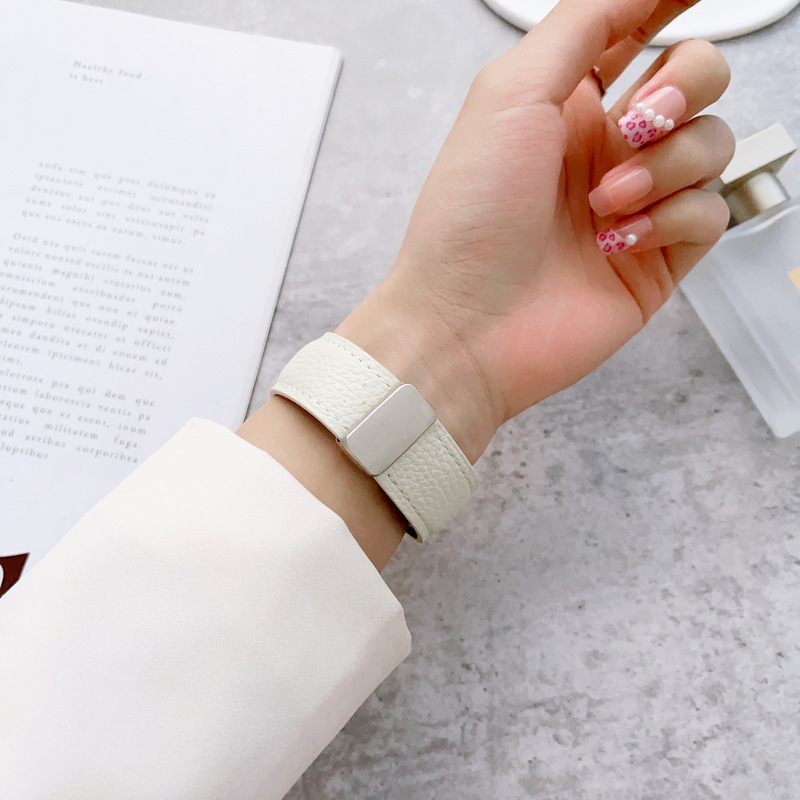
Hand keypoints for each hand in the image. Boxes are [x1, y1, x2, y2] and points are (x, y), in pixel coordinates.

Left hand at [337, 0, 732, 462]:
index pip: (637, 30)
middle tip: (636, 125)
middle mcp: (604, 148)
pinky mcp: (658, 256)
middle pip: (696, 78)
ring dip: (663, 167)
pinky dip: (670, 219)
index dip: (673, 4)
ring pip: (711, 143)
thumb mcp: (509, 94)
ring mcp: (636, 202)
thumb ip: (581, 26)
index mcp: (564, 103)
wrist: (466, 325)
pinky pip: (710, 211)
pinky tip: (617, 242)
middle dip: (683, 87)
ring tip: (602, 206)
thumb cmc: (467, 220)